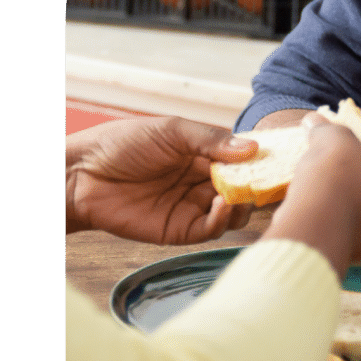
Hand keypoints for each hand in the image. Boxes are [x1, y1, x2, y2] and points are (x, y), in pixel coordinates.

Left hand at [65, 117, 257, 244]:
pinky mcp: (180, 229)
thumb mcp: (171, 130)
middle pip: (242, 188)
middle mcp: (202, 181)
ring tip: (240, 192)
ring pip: (233, 211)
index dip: (259, 160)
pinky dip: (223, 218)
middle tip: (267, 181)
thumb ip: (211, 140)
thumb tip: (251, 149)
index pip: (240, 159)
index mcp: (202, 154)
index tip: (278, 158)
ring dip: (243, 203)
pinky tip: (221, 204)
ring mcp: (192, 206)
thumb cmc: (121, 144)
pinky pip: (211, 228)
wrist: (82, 175)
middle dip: (256, 185)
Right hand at [263, 120, 360, 278]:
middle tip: (340, 162)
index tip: (350, 144)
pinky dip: (347, 216)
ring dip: (357, 195)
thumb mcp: (335, 140)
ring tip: (329, 184)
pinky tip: (325, 206)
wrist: (314, 228)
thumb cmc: (337, 177)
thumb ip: (330, 129)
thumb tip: (314, 121)